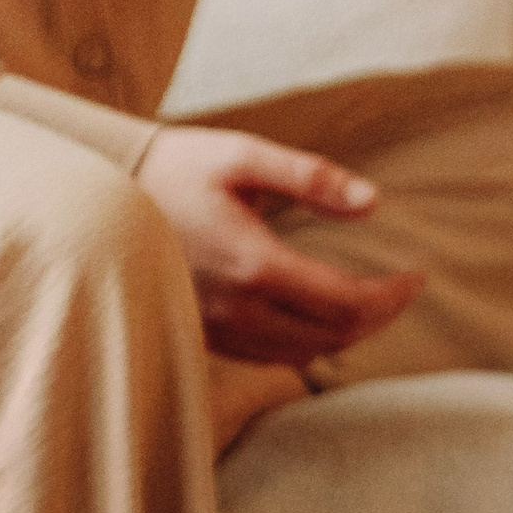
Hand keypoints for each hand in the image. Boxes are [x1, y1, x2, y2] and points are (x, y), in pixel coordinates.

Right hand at [134, 124, 424, 365]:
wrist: (96, 199)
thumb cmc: (174, 169)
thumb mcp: (242, 157)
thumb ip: (311, 177)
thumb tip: (373, 202)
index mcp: (253, 264)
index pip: (347, 301)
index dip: (392, 296)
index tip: (415, 277)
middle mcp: (237, 310)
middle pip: (333, 336)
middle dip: (378, 317)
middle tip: (401, 290)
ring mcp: (218, 330)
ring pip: (304, 354)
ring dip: (346, 334)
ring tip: (372, 303)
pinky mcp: (204, 337)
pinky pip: (271, 356)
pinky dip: (309, 343)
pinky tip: (321, 316)